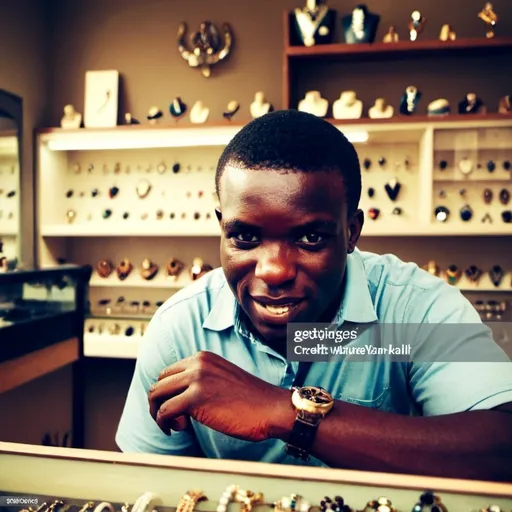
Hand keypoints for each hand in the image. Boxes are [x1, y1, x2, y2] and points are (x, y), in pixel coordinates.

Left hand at [148, 351, 292, 441]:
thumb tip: (176, 395)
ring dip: (160, 415)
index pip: (169, 372)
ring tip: (177, 426)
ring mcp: (196, 379)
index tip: (177, 409)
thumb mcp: (221, 379)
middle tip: (172, 420)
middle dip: (159, 404)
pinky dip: (167, 424)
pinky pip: (165, 411)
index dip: (168, 393)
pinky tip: (182, 429)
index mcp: (203, 357)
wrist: (270, 408)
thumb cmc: (250, 401)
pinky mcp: (195, 398)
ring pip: (157, 395)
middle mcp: (197, 363)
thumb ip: (201, 380)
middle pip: (159, 382)